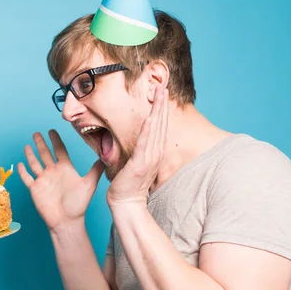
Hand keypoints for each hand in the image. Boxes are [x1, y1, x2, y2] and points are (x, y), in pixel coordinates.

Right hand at [18, 130, 104, 230]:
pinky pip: (27, 178)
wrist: (67, 221)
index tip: (52, 130)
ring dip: (30, 154)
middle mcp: (53, 172)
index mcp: (65, 168)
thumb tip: (105, 157)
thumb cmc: (78, 205)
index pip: (59, 150)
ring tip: (27, 145)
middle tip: (36, 133)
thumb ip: (95, 170)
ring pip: (35, 163)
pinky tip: (20, 164)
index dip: (56, 140)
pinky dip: (23, 171)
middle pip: (45, 153)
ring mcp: (44, 180)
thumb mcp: (89, 185)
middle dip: (41, 143)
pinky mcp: (35, 189)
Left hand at [107, 87, 169, 206]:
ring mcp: (149, 158)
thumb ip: (140, 150)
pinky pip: (145, 143)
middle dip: (162, 104)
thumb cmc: (129, 184)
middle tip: (164, 86)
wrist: (126, 203)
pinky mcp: (140, 164)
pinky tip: (151, 118)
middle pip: (161, 123)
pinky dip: (148, 130)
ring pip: (155, 129)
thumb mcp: (137, 163)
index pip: (159, 126)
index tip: (162, 93)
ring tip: (160, 94)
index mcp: (154, 152)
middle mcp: (155, 153)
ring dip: (158, 111)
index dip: (161, 109)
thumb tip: (139, 139)